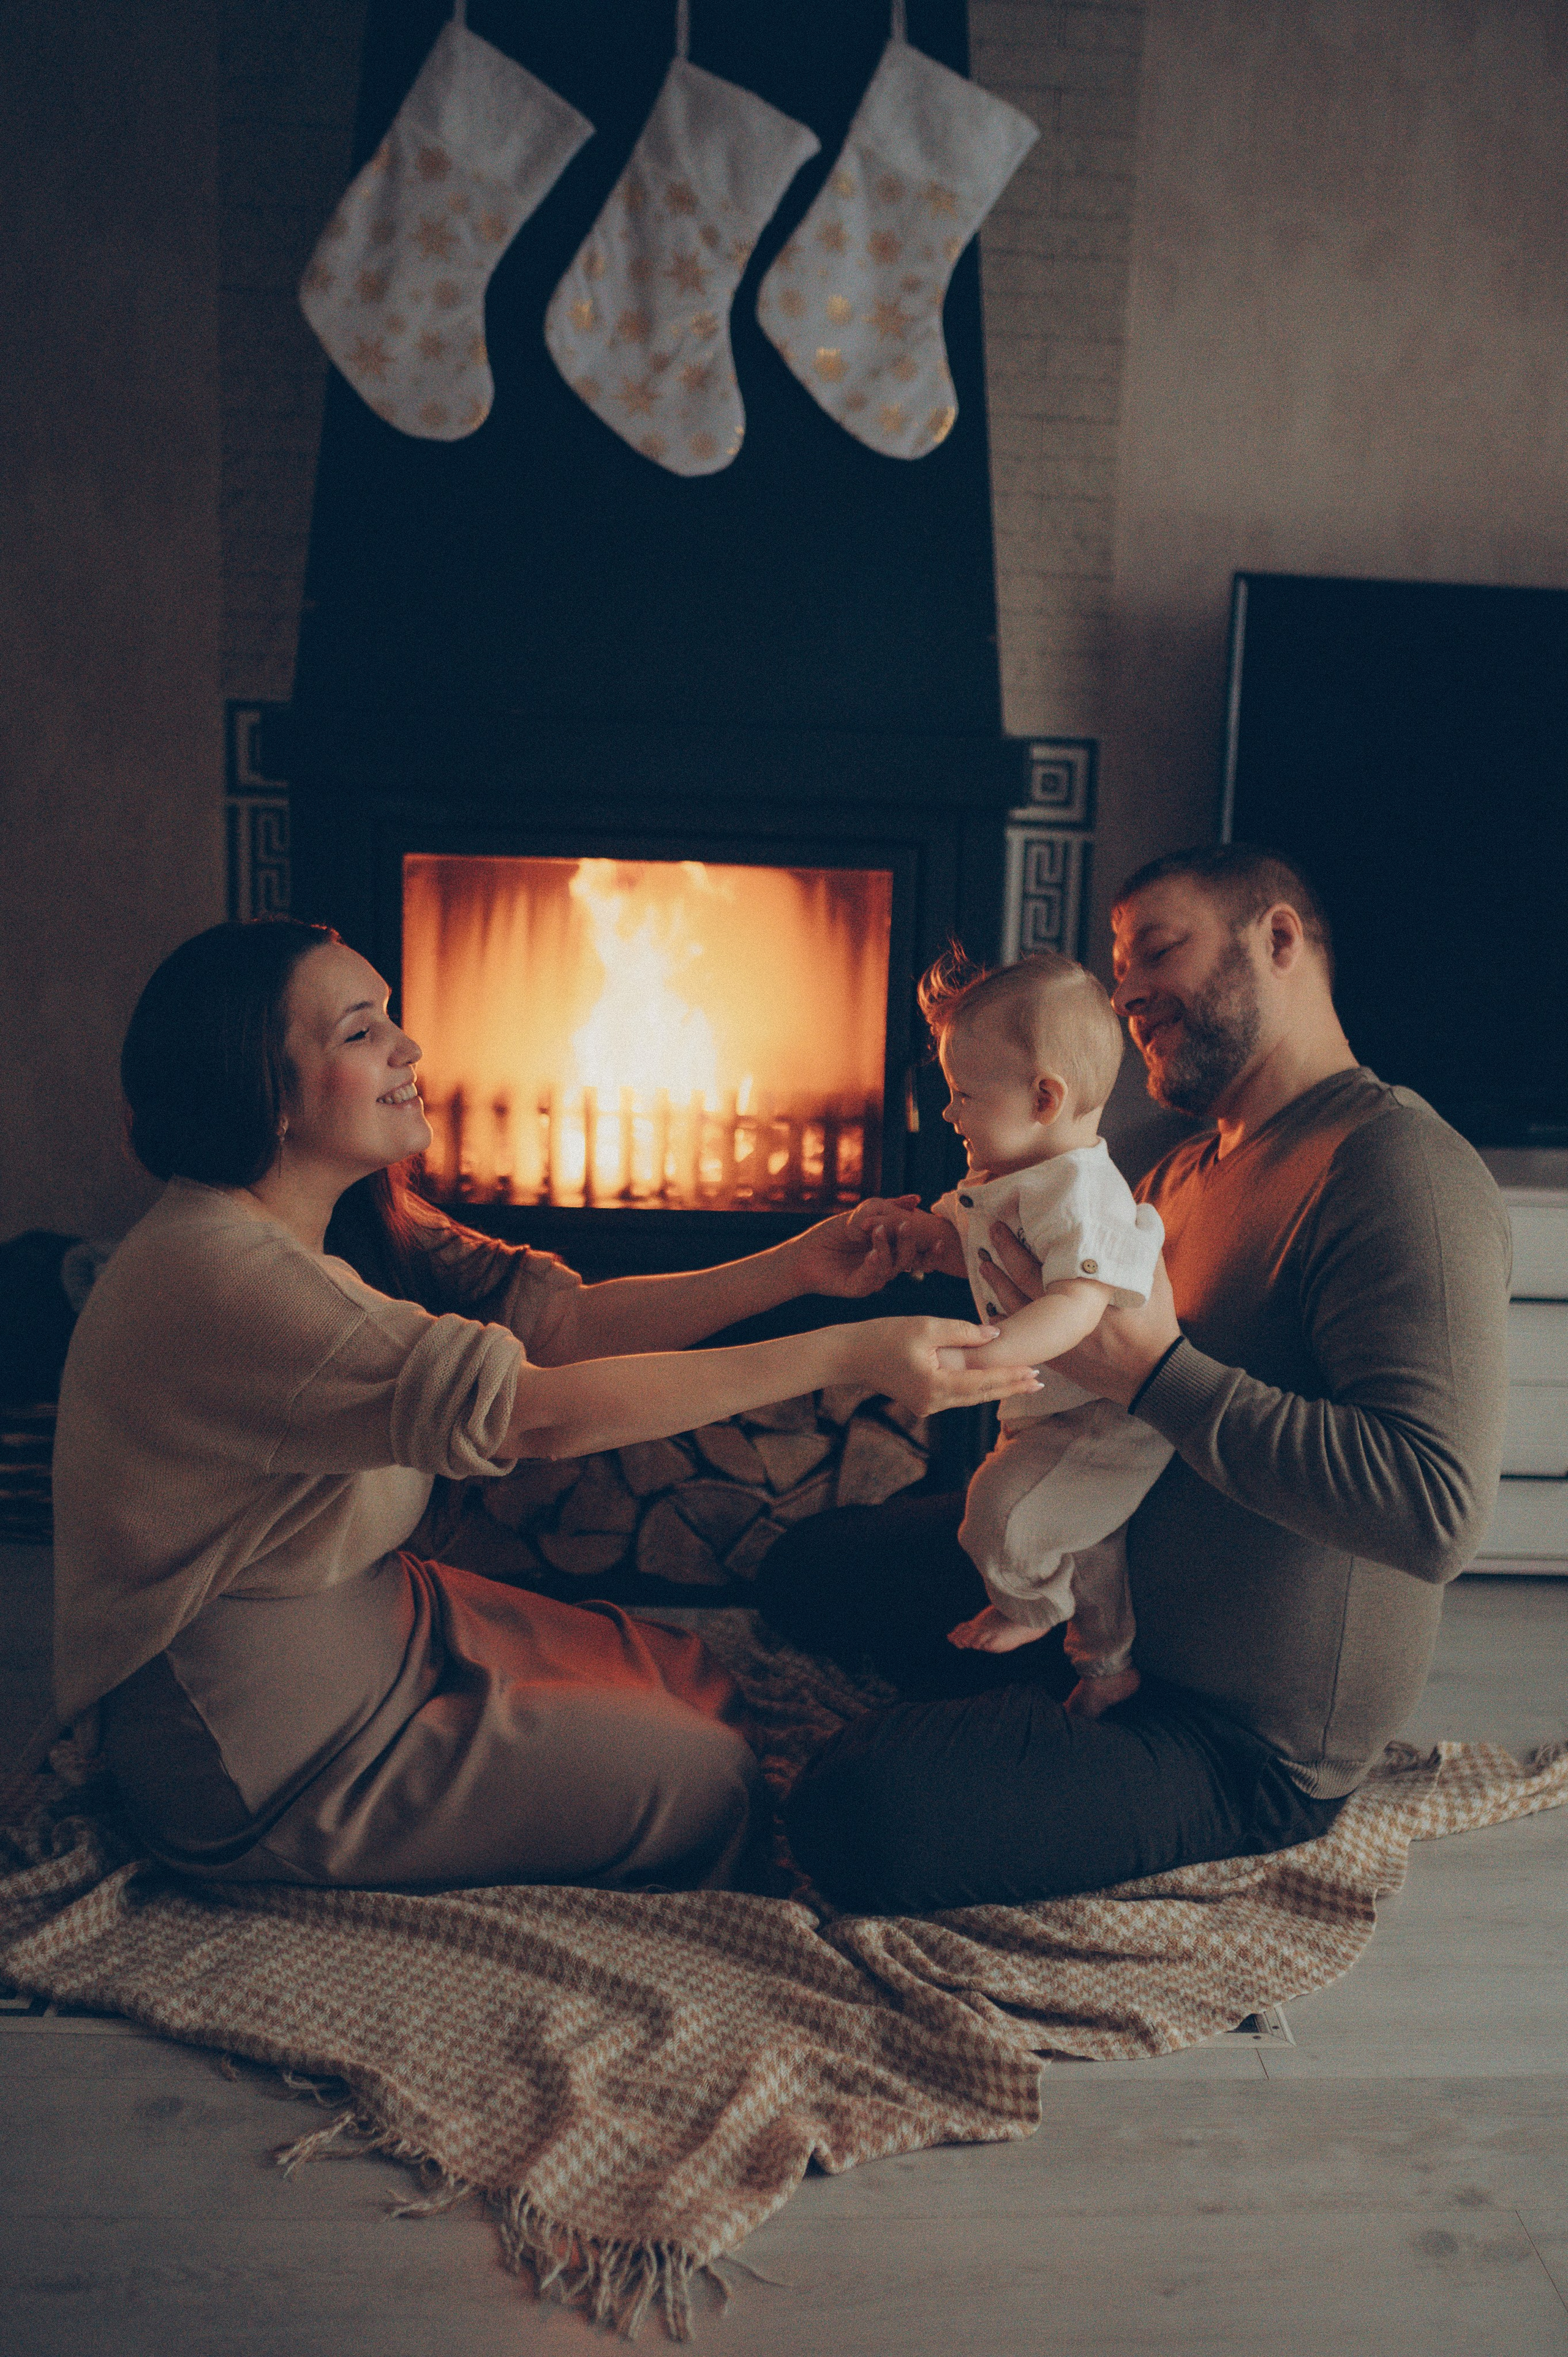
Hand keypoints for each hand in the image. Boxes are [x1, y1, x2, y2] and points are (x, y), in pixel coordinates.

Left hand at [845, 1197, 960, 1279]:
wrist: (805, 1253)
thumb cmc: (834, 1233)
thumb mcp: (863, 1215)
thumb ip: (888, 1208)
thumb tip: (916, 1199)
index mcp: (892, 1251)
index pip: (917, 1252)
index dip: (931, 1251)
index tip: (941, 1240)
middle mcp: (886, 1266)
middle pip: (908, 1260)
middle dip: (910, 1243)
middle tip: (906, 1225)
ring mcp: (873, 1278)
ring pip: (891, 1268)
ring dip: (887, 1247)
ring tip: (877, 1230)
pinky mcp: (857, 1288)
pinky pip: (871, 1279)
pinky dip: (874, 1265)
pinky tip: (872, 1254)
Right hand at [850, 1316, 1043, 1418]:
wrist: (849, 1355)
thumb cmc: (883, 1336)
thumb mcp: (925, 1326)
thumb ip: (963, 1332)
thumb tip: (995, 1336)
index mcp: (936, 1386)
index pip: (983, 1383)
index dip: (1011, 1377)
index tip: (1035, 1372)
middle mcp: (933, 1403)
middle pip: (981, 1396)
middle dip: (1011, 1387)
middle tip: (1039, 1382)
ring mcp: (927, 1406)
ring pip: (970, 1398)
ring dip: (996, 1388)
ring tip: (1022, 1382)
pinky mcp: (922, 1401)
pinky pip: (957, 1396)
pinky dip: (977, 1388)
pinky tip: (992, 1382)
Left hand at [979, 1224, 1180, 1406]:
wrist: (1154, 1374)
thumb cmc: (1156, 1324)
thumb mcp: (1154, 1279)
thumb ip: (1144, 1244)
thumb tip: (1140, 1211)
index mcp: (1083, 1291)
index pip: (1037, 1264)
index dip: (1014, 1245)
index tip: (1001, 1227)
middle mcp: (1063, 1314)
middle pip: (1022, 1283)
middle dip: (1002, 1261)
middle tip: (987, 1242)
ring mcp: (1057, 1339)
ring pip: (1016, 1311)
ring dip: (998, 1289)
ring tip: (985, 1268)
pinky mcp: (1058, 1358)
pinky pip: (1022, 1340)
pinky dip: (1006, 1326)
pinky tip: (993, 1314)